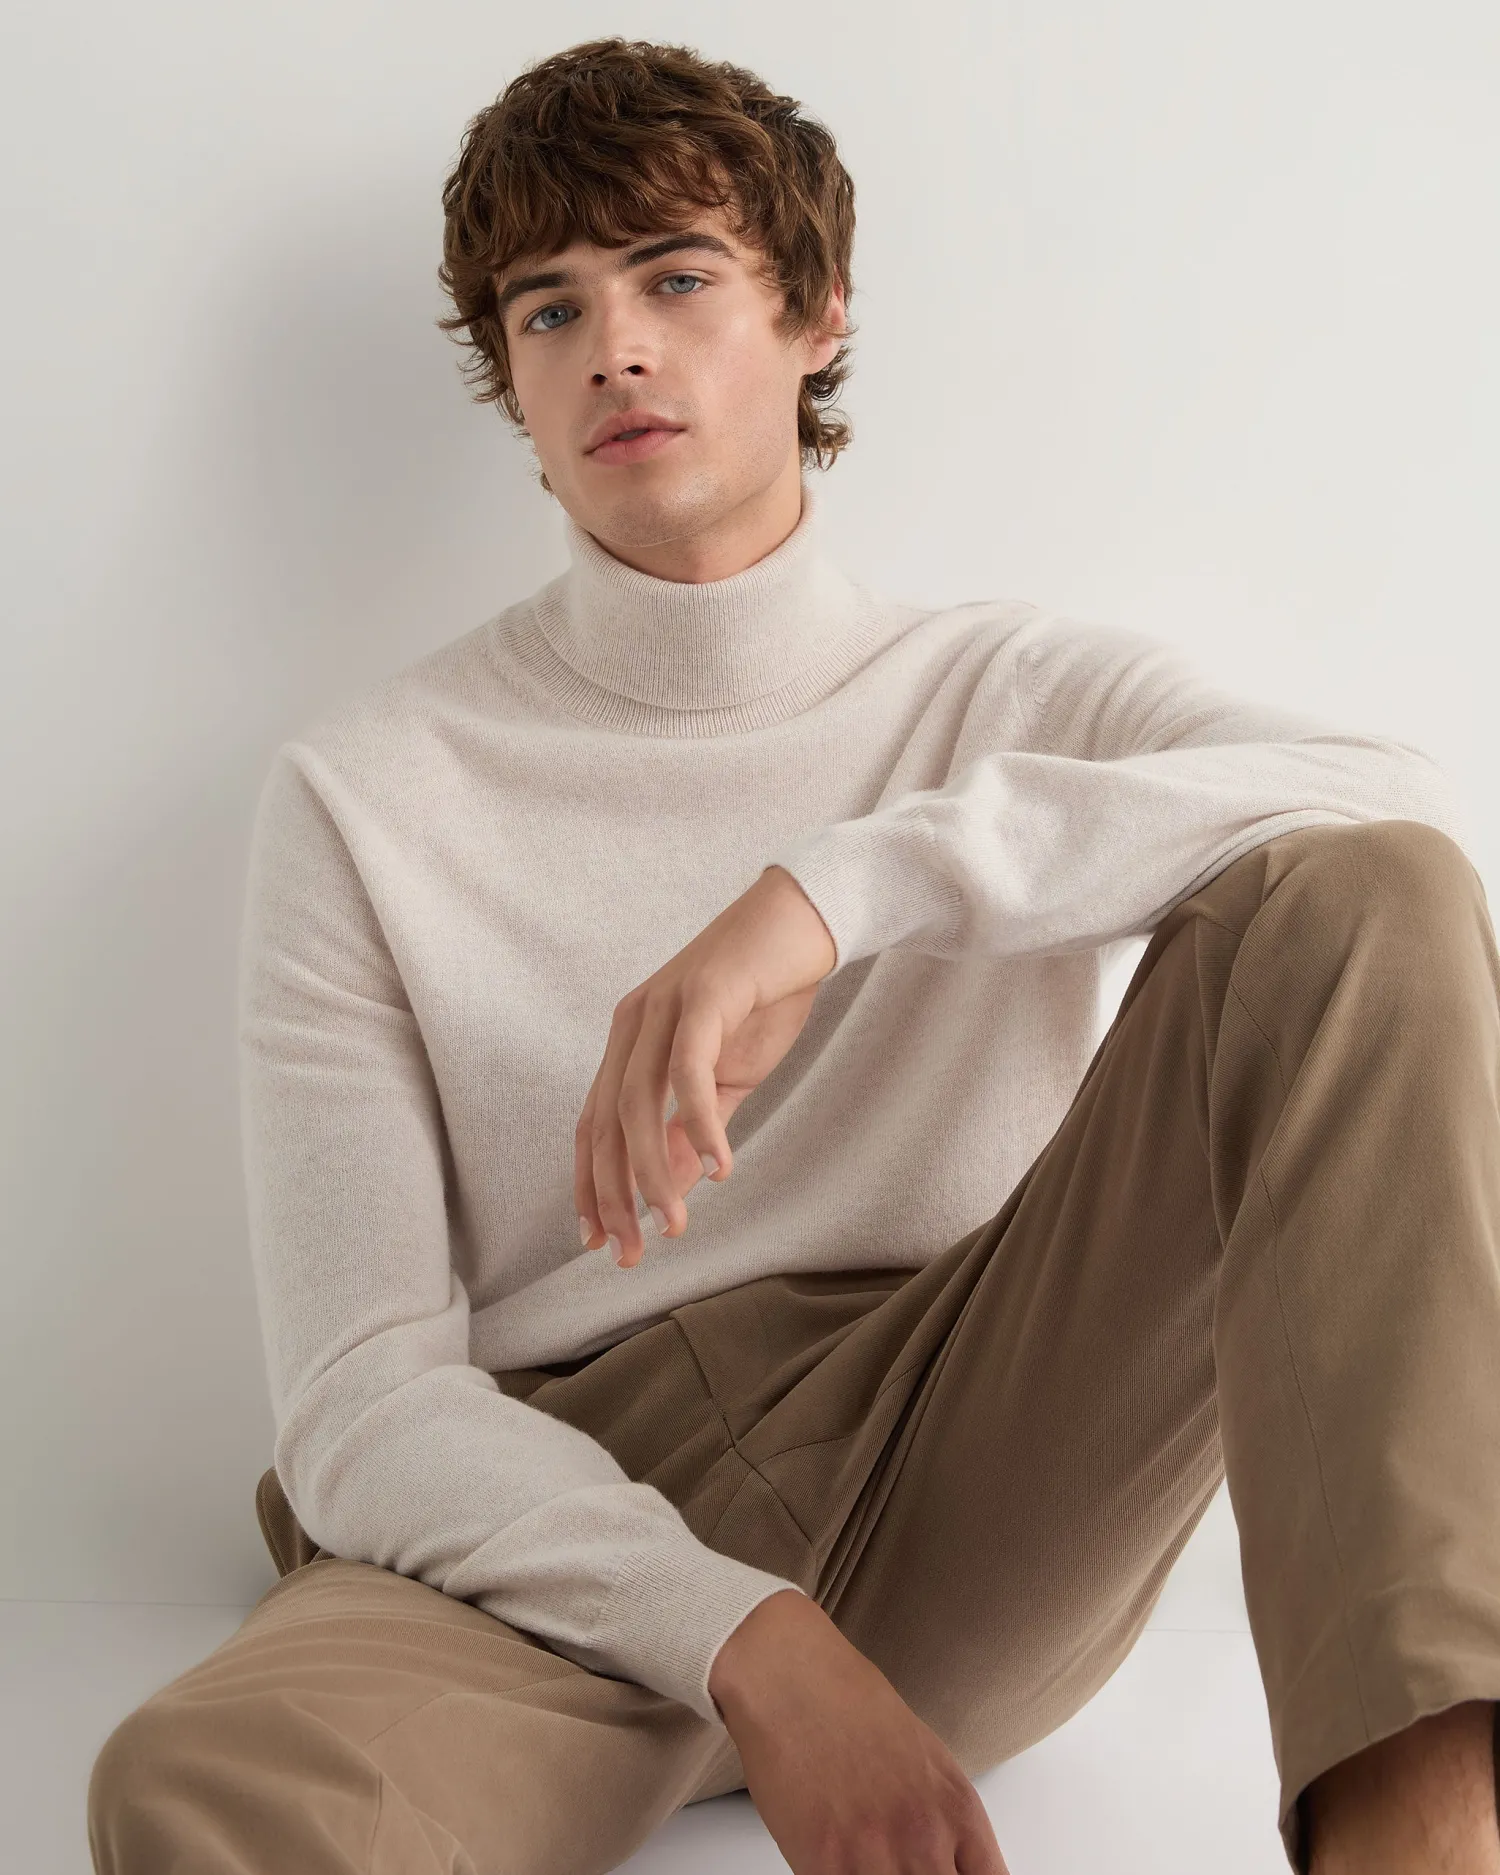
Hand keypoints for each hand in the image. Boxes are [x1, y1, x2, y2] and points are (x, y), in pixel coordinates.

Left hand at [575, 864, 836, 1266]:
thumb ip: (694, 1128)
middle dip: (612, 1195)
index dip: (590, 1185)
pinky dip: (700, 1122)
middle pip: (604, 1123)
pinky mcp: (704, 995)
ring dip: (653, 1171)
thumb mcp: (727, 1078)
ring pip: (636, 1103)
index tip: (597, 1241)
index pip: (593, 1125)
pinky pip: (689, 1070)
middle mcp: (633, 1024)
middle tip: (630, 1253)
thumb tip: (674, 1185)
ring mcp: (664, 1007)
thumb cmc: (765, 997)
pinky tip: (720, 1165)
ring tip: (675, 1221)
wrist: (806, 924)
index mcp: (630, 1043)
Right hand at [708, 1590, 1009, 1874]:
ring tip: (863, 1858)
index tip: (950, 1874)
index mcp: (958, 1811)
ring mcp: (877, 1857)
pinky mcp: (825, 1866)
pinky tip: (832, 1860)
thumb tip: (947, 1860)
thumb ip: (943, 1820)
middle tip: (899, 1863)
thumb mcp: (926, 1759)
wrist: (791, 1678)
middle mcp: (926, 1838)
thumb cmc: (851, 1705)